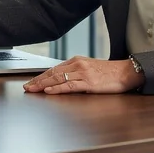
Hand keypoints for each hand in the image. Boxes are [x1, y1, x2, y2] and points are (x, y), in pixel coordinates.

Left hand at [24, 56, 142, 94]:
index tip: (31, 82)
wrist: (126, 72)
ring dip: (43, 85)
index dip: (41, 76)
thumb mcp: (90, 69)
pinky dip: (57, 88)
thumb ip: (76, 72)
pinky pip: (70, 85)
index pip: (54, 69)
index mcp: (77, 61)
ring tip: (33, 89)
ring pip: (58, 78)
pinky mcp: (89, 83)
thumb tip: (62, 80)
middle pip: (53, 73)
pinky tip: (49, 91)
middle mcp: (78, 65)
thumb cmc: (110, 73)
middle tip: (27, 87)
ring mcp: (83, 73)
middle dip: (38, 80)